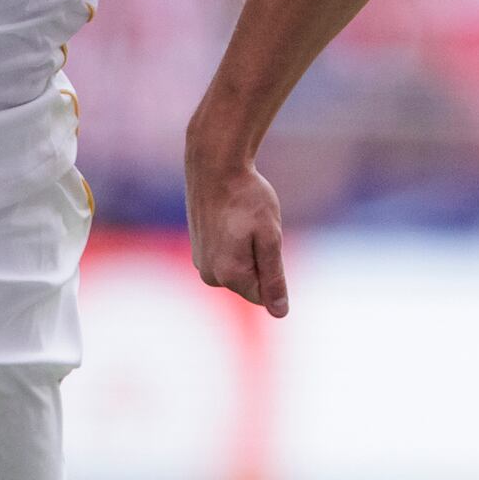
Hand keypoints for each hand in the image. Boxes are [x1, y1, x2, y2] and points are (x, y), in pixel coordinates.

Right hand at [186, 153, 290, 317]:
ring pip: (239, 269)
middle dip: (261, 260)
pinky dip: (235, 242)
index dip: (274, 267)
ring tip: (242, 220)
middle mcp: (210, 276)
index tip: (265, 237)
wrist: (214, 166)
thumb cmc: (247, 198)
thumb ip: (274, 278)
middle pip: (251, 283)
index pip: (265, 295)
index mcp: (229, 276)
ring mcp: (200, 263)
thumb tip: (280, 313)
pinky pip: (227, 257)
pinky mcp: (198, 250)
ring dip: (248, 250)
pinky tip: (231, 218)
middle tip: (255, 226)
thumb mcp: (270, 237)